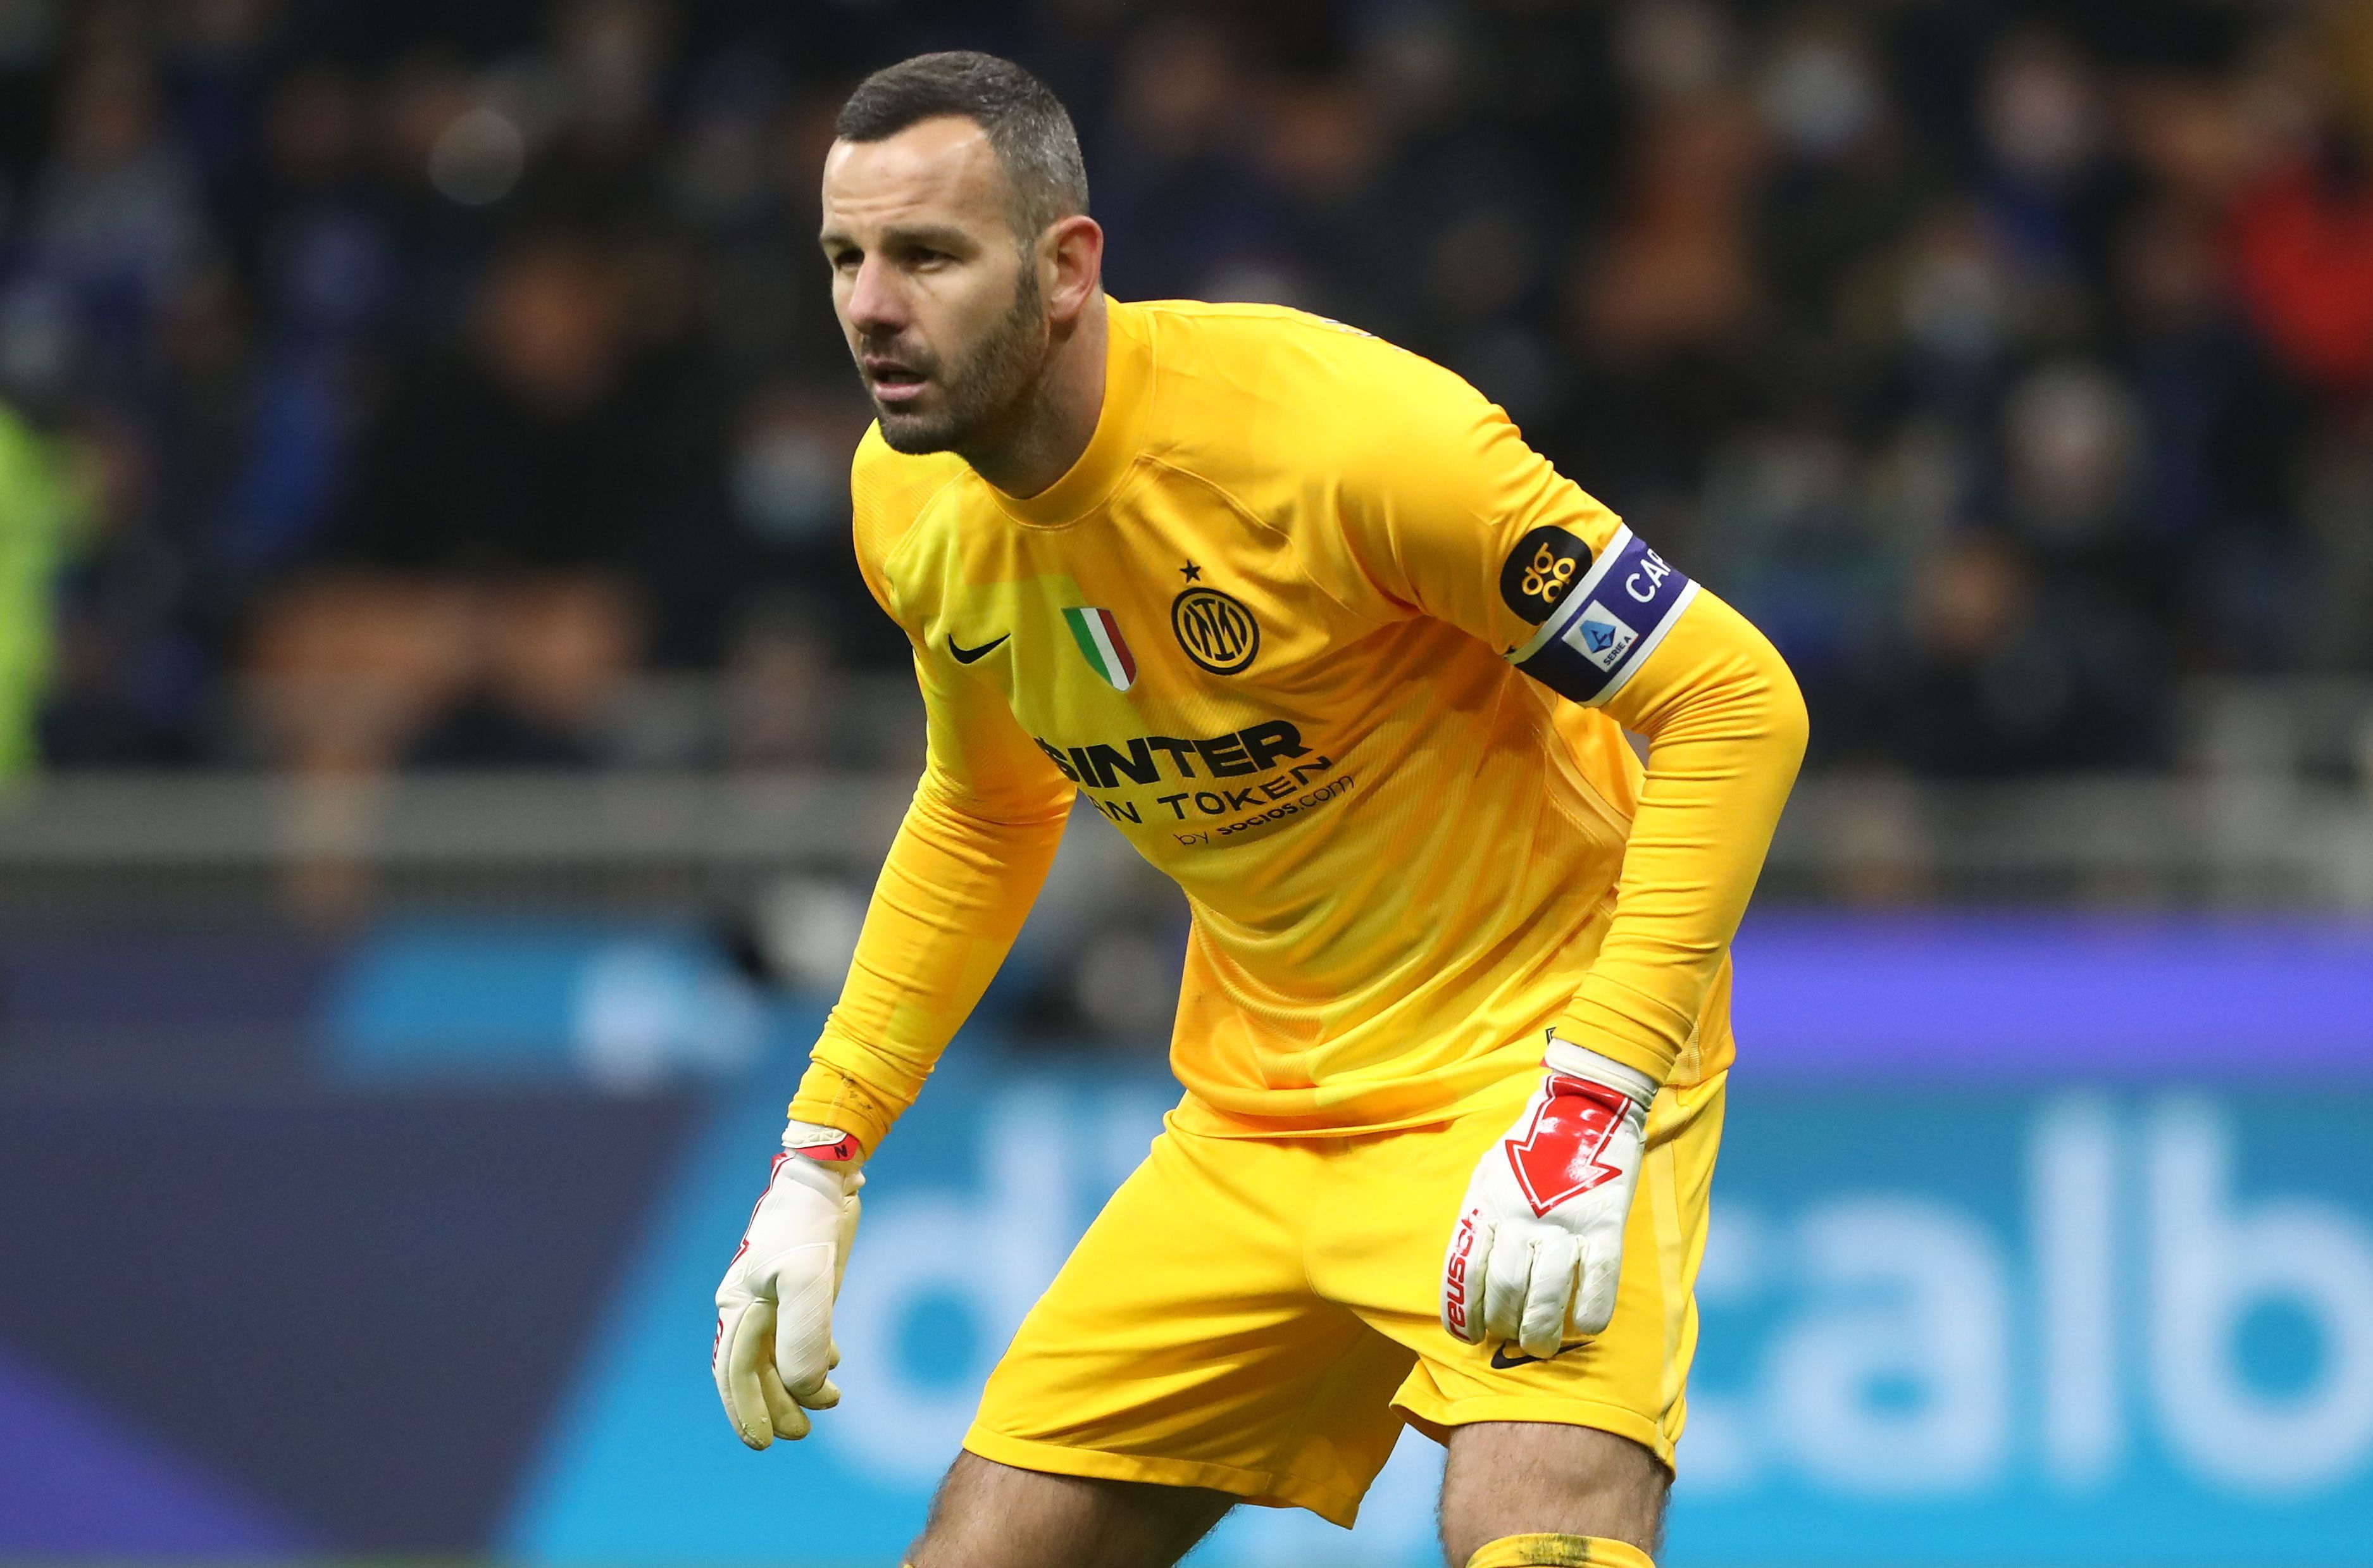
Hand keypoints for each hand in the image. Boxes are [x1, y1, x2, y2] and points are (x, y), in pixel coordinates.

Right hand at [713, 1121, 862, 1447]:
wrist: (826, 1176)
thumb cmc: (807, 1224)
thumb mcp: (808, 1279)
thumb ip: (804, 1335)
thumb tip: (803, 1387)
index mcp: (740, 1306)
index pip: (735, 1371)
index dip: (746, 1409)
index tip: (764, 1442)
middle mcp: (751, 1305)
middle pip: (755, 1370)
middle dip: (774, 1405)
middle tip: (799, 1433)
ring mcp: (777, 1295)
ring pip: (778, 1354)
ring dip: (796, 1385)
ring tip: (825, 1405)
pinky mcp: (803, 1284)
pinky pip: (799, 1332)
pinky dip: (815, 1354)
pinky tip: (835, 1364)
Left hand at [1440, 1039, 1656, 1359]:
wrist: (1585, 1103)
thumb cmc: (1529, 1146)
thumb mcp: (1488, 1175)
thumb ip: (1482, 1221)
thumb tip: (1473, 1279)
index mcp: (1486, 1204)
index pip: (1465, 1272)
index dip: (1463, 1314)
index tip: (1470, 1335)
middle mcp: (1520, 1217)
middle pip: (1505, 1290)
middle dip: (1504, 1327)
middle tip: (1512, 1338)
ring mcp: (1563, 1222)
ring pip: (1546, 1297)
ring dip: (1541, 1334)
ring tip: (1540, 1345)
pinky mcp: (1604, 1225)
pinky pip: (1597, 1285)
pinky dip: (1589, 1316)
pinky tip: (1583, 1328)